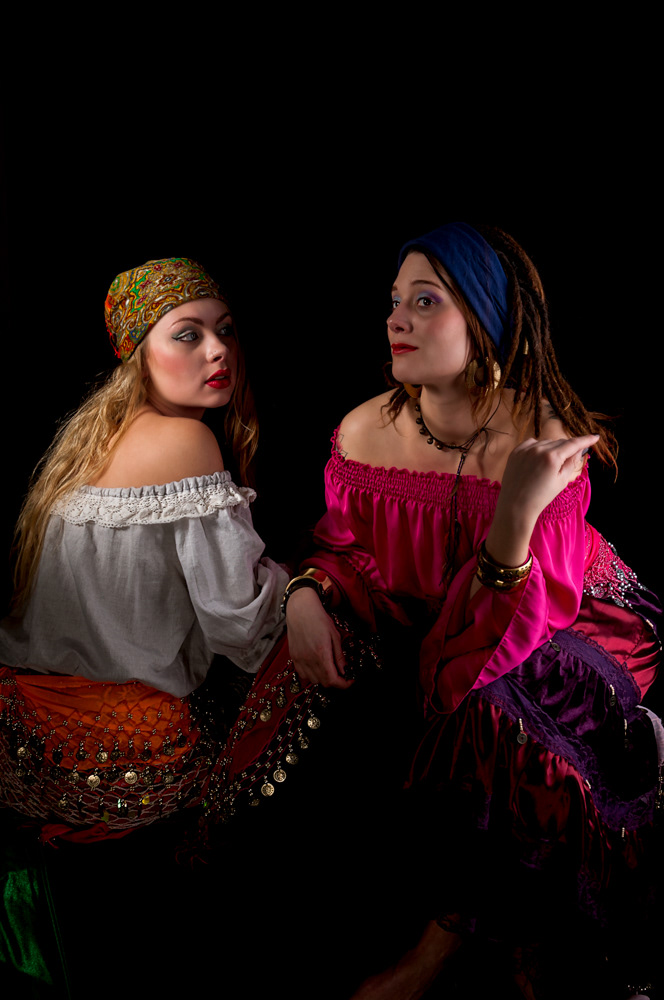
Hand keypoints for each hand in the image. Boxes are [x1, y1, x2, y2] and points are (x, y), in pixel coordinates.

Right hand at [285, 587, 353, 689]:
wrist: (300, 609)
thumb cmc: (319, 619)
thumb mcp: (335, 636)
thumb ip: (339, 656)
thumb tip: (344, 670)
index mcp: (321, 654)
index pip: (333, 680)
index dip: (343, 684)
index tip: (349, 680)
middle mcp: (309, 660)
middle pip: (323, 683)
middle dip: (335, 681)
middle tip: (342, 674)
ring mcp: (299, 659)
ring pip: (312, 680)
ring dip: (323, 679)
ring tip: (329, 669)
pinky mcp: (294, 657)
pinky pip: (302, 674)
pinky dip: (311, 675)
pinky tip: (316, 666)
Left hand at [486, 433, 598, 566]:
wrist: (516, 505)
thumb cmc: (541, 497)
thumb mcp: (562, 481)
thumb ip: (571, 462)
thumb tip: (578, 449)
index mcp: (552, 457)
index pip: (573, 444)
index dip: (586, 440)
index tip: (595, 436)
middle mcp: (538, 449)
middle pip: (560, 442)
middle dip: (567, 448)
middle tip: (569, 458)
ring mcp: (525, 449)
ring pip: (546, 442)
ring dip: (552, 449)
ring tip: (549, 466)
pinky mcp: (516, 451)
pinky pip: (531, 443)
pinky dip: (537, 448)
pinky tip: (537, 460)